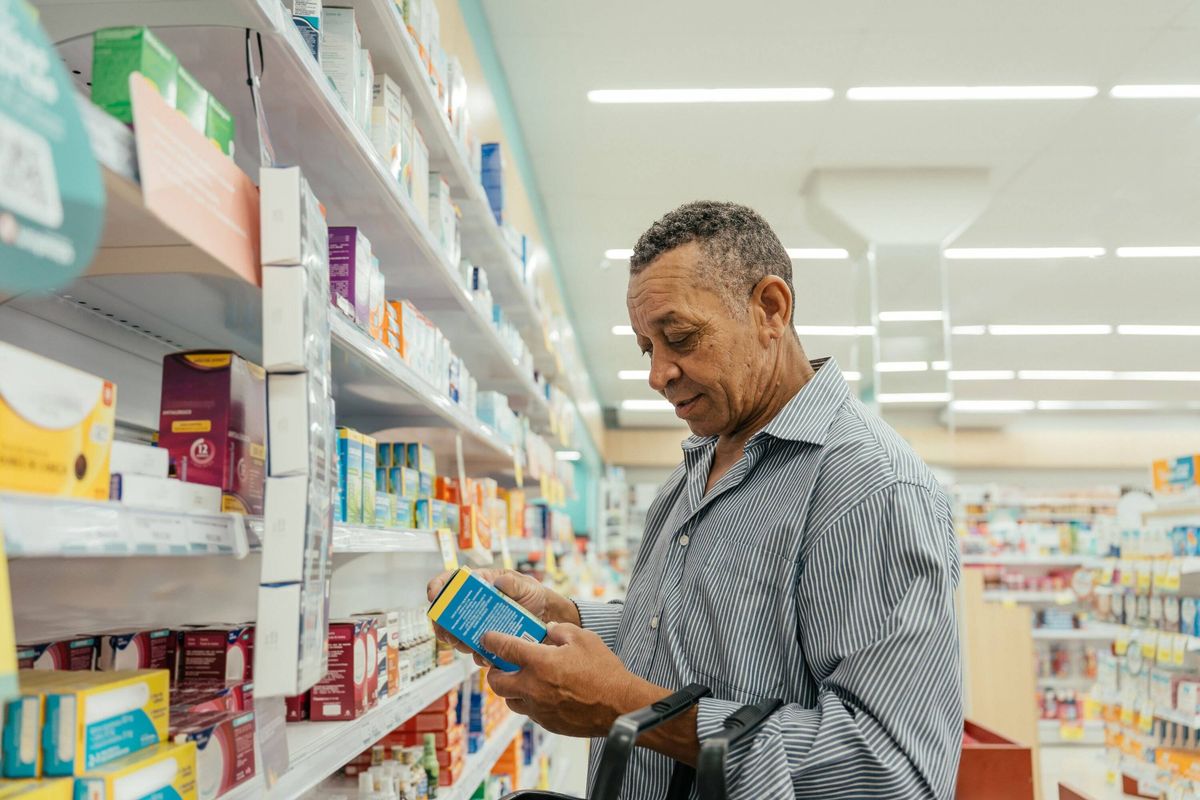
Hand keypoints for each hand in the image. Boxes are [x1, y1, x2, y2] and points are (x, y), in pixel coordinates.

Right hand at [426, 569, 579, 656]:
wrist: (547, 618)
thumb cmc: (533, 595)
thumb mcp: (527, 585)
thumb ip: (514, 583)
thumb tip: (499, 582)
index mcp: (478, 584)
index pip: (449, 582)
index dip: (437, 588)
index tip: (434, 597)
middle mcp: (472, 606)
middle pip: (445, 615)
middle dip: (442, 625)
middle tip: (447, 632)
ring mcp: (477, 626)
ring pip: (456, 636)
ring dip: (458, 642)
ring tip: (467, 644)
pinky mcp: (486, 643)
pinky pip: (475, 652)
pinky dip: (478, 656)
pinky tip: (487, 656)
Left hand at [481, 623, 661, 737]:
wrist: (620, 706)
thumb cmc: (604, 671)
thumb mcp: (584, 639)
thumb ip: (561, 631)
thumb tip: (548, 630)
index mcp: (540, 663)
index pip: (505, 649)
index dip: (491, 641)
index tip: (486, 637)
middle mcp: (533, 687)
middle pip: (497, 682)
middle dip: (494, 671)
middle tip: (500, 664)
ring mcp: (539, 708)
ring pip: (510, 701)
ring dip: (511, 688)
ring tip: (521, 679)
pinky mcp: (547, 723)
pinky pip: (529, 712)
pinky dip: (529, 701)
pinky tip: (542, 693)